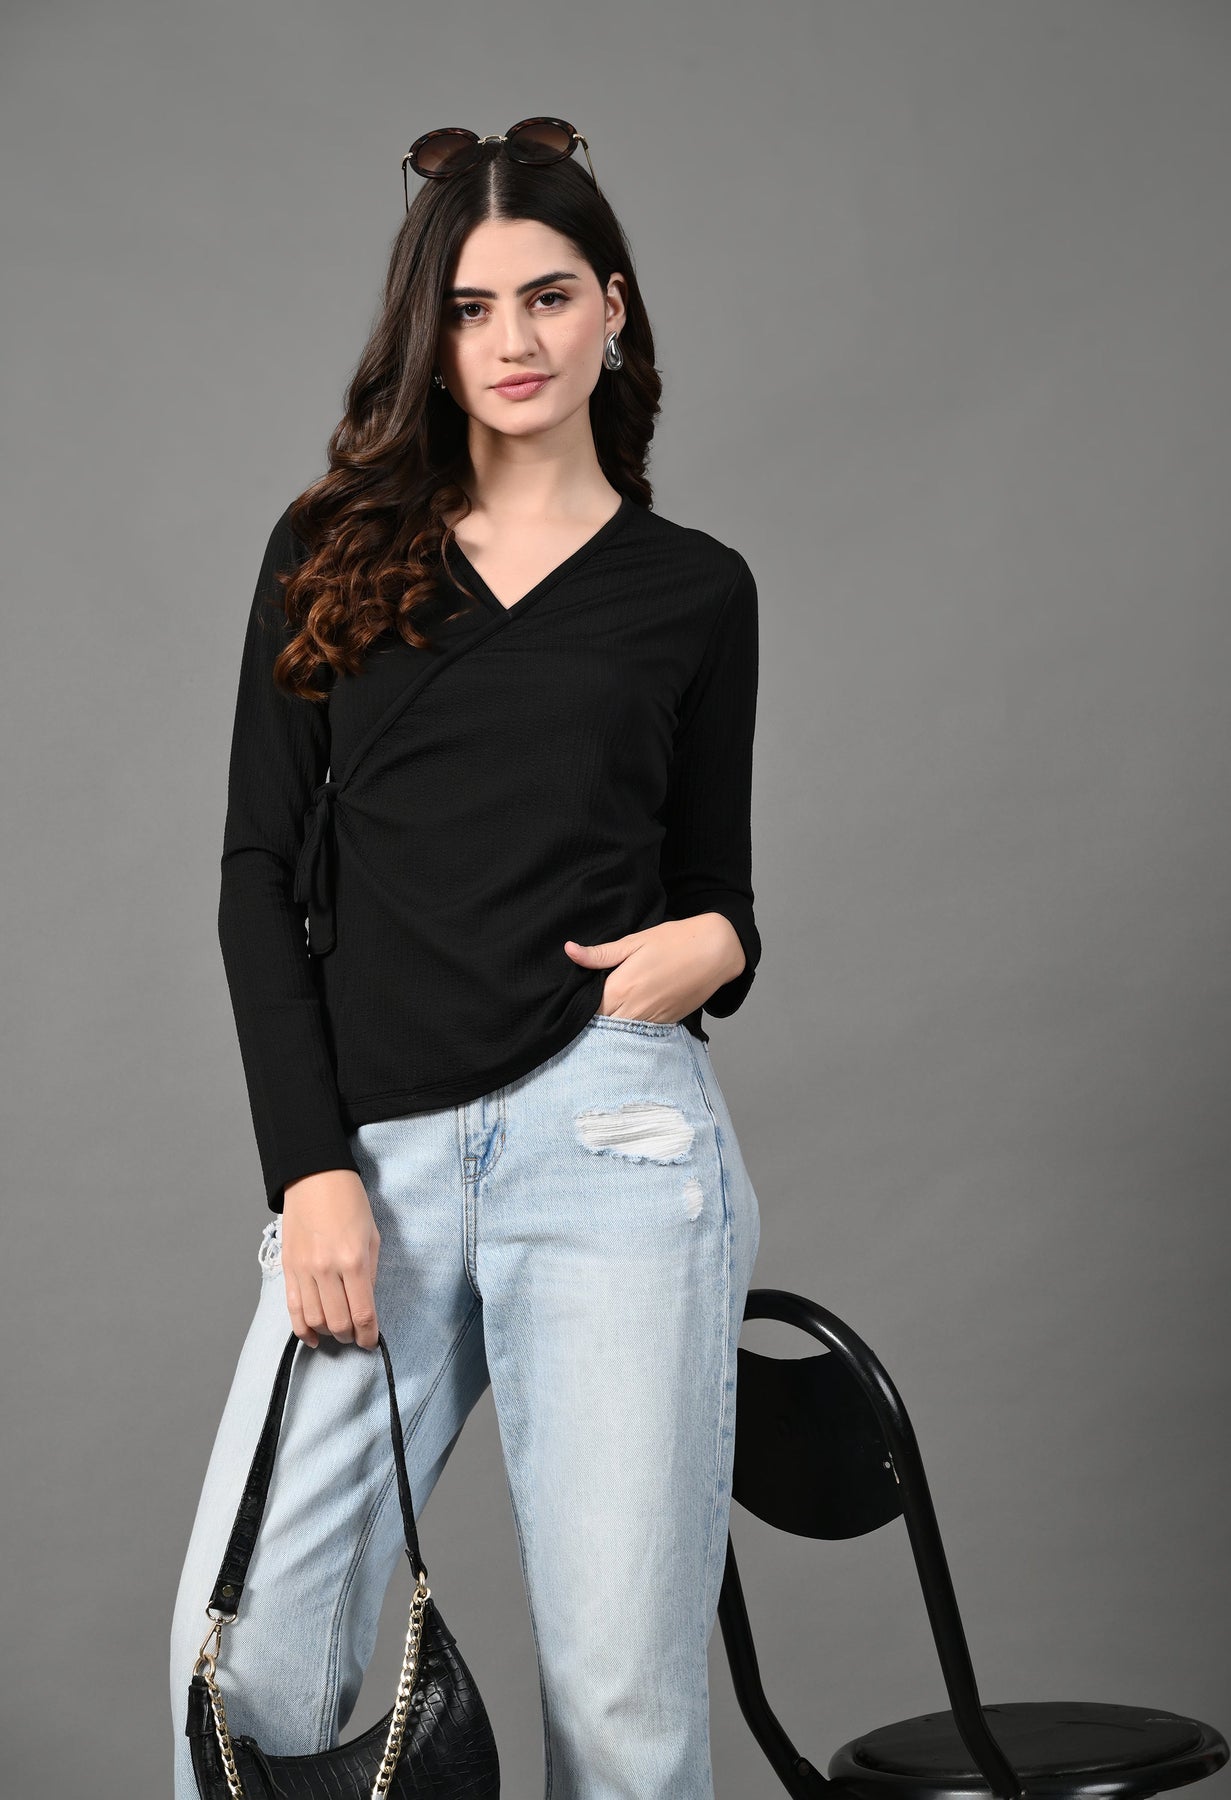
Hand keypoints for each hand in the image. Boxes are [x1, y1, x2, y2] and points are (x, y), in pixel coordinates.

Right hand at [280, 1169, 380, 1349]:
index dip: (368, 1335)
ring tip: (337, 1331)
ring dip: (328, 1333)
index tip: (371, 1341)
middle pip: (337, 1322)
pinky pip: (292, 1309)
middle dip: (349, 1336)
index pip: (362, 1313)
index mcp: (353, 1260)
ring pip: (313, 1320)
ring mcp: (303, 1270)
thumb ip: (369, 1273)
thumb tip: (365, 1304)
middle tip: (356, 1335)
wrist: (314, 1177)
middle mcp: (326, 1269)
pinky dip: (302, 1329)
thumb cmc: (349, 1201)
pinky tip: (312, 1337)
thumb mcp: (372, 1235)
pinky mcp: (288, 1269)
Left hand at [564, 914, 745, 1022]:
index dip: (578, 1007)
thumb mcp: (634, 941)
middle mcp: (634, 1011)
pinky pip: (640, 1033)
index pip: (586, 1012)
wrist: (716, 951)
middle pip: (601, 1027)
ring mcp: (652, 1021)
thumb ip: (600, 954)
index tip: (573, 1000)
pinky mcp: (667, 1024)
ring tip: (607, 1012)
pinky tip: (630, 1014)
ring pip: (620, 1034)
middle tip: (587, 1006)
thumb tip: (569, 950)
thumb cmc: (675, 941)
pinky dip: (632, 1027)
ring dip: (611, 1026)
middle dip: (592, 1019)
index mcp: (621, 989)